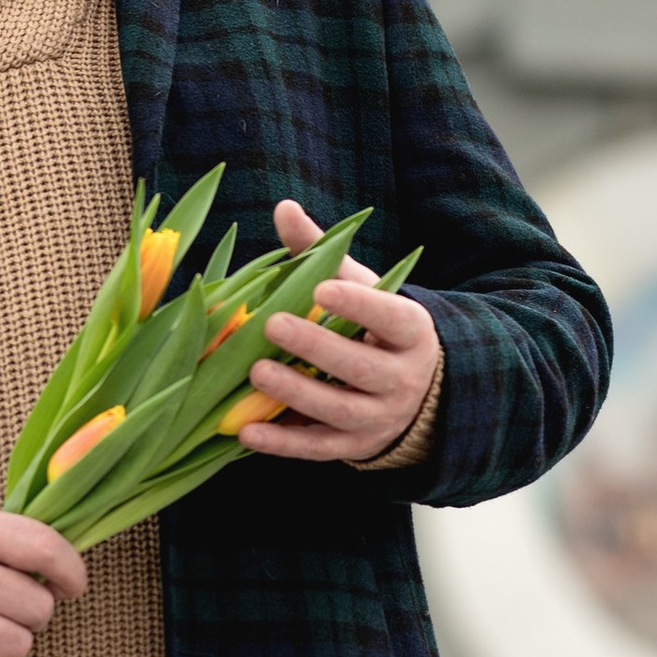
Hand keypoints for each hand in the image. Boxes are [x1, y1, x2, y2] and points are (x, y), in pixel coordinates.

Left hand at [235, 198, 439, 465]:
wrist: (413, 392)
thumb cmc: (374, 326)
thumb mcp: (359, 287)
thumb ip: (322, 252)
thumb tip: (283, 208)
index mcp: (410, 332)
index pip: (390, 317)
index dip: (359, 306)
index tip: (322, 289)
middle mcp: (401, 379)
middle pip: (360, 367)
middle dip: (317, 347)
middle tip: (273, 324)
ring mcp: (378, 419)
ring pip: (338, 410)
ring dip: (295, 393)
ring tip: (255, 370)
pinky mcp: (352, 448)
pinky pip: (316, 449)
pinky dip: (281, 444)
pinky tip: (244, 432)